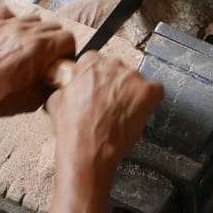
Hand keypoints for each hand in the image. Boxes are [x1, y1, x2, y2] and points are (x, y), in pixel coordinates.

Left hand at [0, 5, 76, 121]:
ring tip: (27, 46)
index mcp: (40, 48)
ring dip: (36, 30)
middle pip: (53, 26)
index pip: (69, 38)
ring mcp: (7, 24)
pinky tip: (10, 31)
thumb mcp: (31, 101)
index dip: (67, 51)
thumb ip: (48, 87)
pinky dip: (12, 18)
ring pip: (33, 18)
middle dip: (54, 41)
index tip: (60, 62)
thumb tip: (53, 82)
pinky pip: (8, 11)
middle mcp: (26, 30)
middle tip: (45, 58)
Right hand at [45, 52, 161, 203]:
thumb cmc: (73, 131)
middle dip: (115, 85)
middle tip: (111, 103)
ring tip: (123, 112)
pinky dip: (150, 101)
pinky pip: (156, 90)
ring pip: (136, 80)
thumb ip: (67, 87)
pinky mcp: (148, 92)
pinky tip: (139, 112)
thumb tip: (70, 88)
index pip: (97, 61)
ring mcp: (132, 77)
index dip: (98, 79)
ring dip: (132, 93)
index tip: (99, 89)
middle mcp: (112, 65)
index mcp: (89, 63)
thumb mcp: (56, 102)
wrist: (88, 151)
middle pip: (118, 69)